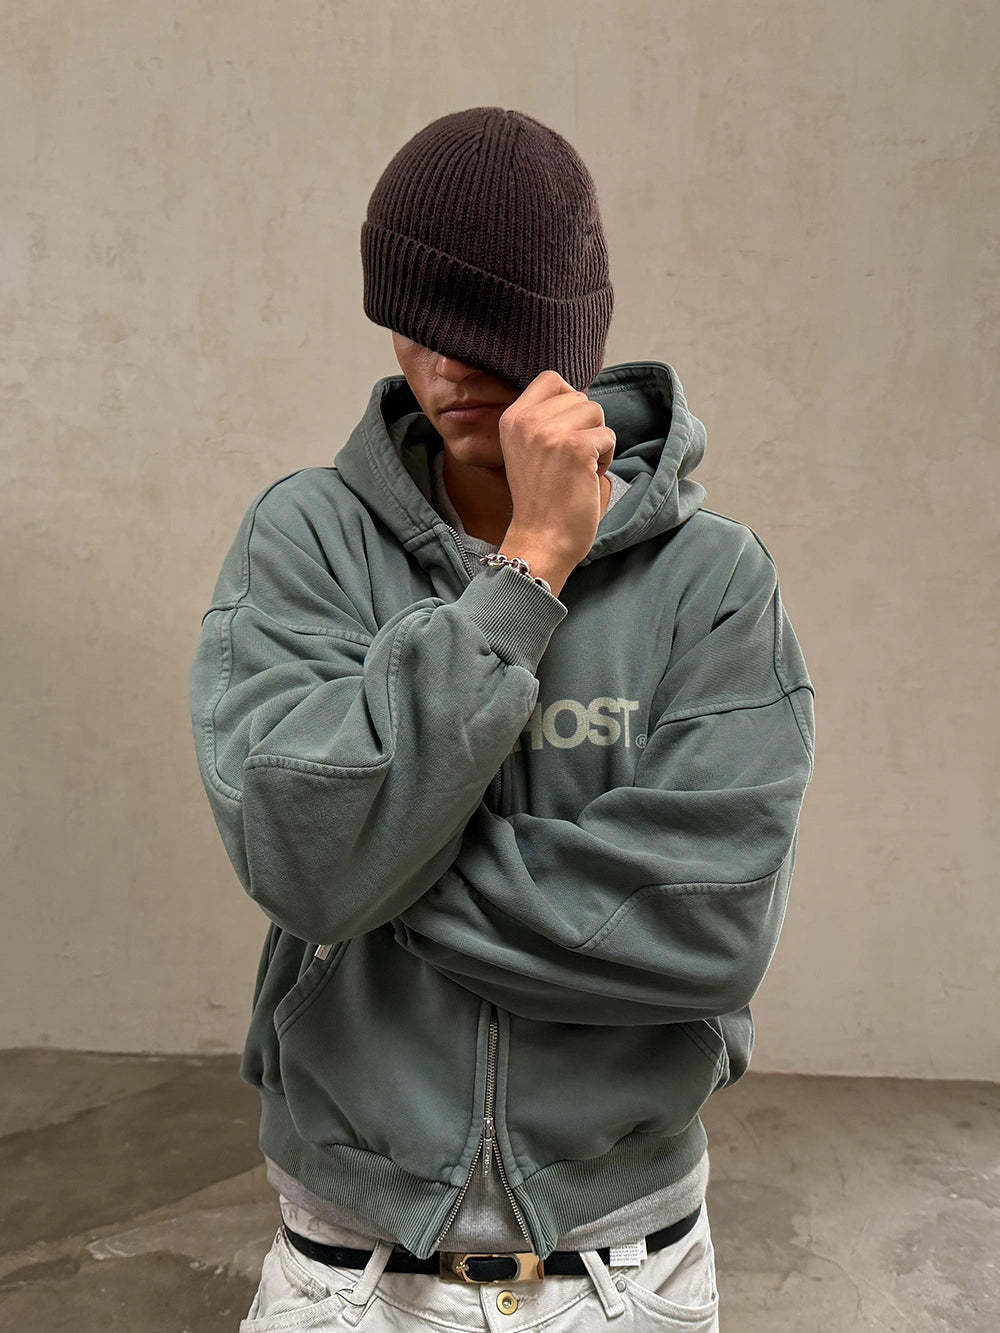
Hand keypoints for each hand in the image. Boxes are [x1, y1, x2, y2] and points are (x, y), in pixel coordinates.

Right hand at [497, 370, 615, 570]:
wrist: (541, 540)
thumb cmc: (541, 500)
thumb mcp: (528, 449)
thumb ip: (545, 419)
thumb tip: (580, 396)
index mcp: (511, 418)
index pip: (551, 379)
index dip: (569, 402)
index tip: (565, 434)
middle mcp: (527, 420)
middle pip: (579, 396)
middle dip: (585, 427)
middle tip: (570, 461)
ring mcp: (550, 432)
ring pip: (596, 412)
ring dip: (597, 441)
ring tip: (578, 469)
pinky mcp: (575, 448)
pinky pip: (609, 436)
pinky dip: (606, 458)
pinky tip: (587, 478)